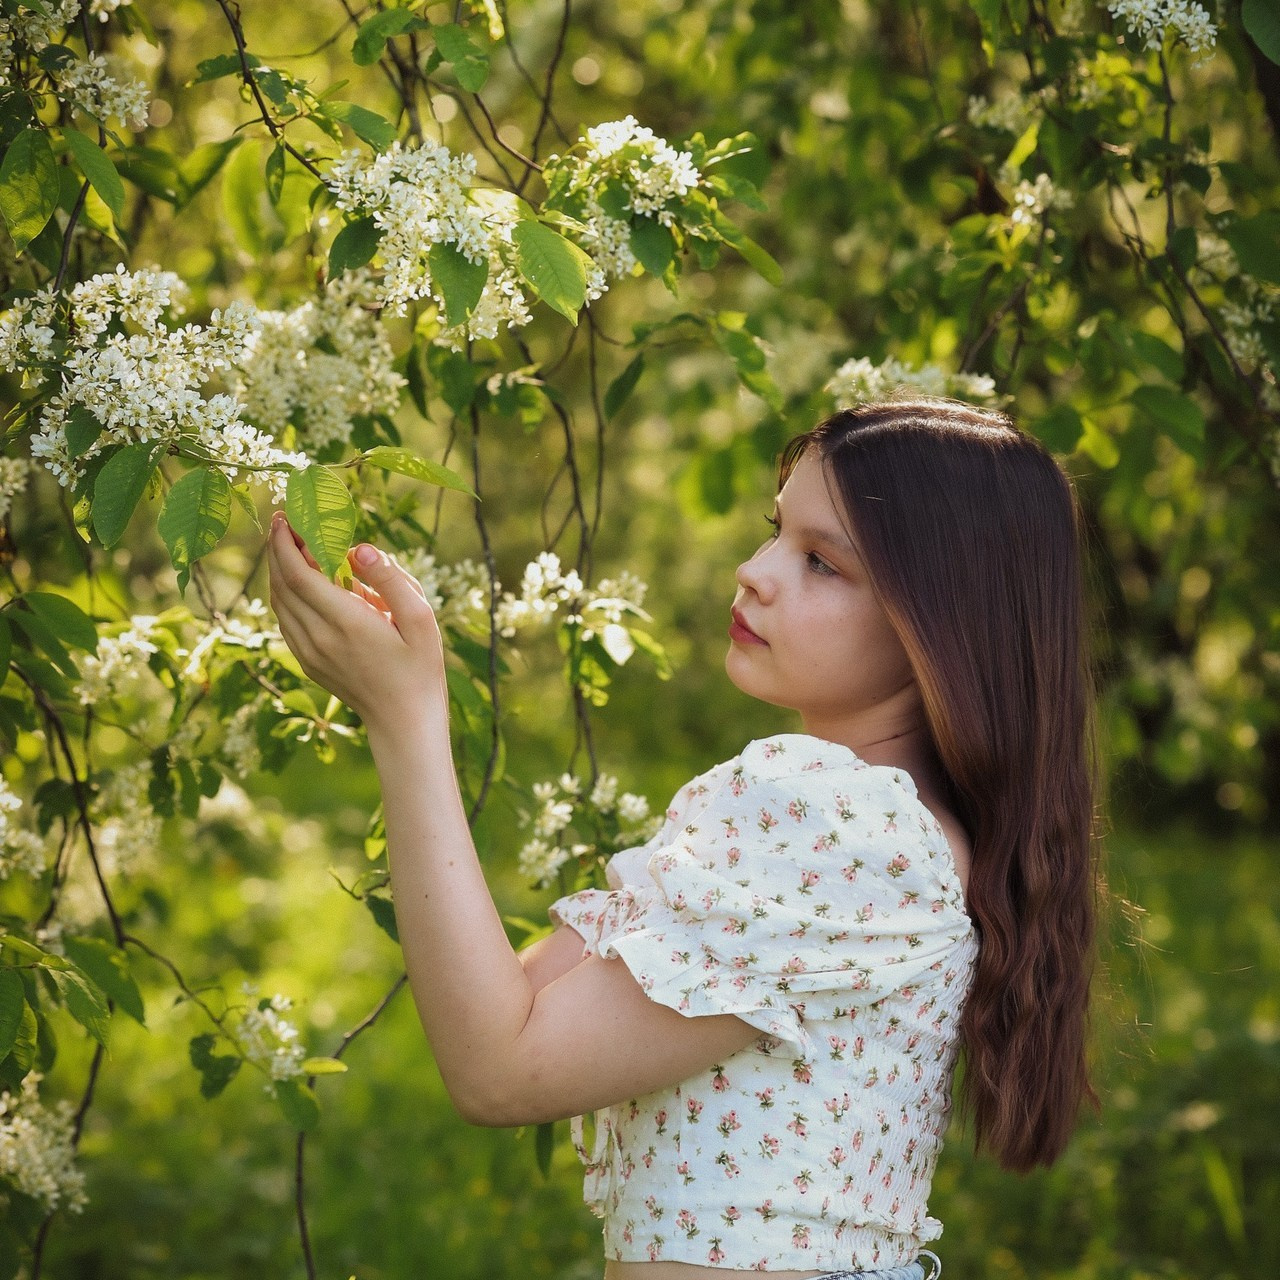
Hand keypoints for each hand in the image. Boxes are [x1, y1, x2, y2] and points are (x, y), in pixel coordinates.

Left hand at [266, 511, 445, 732]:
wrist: (404, 720)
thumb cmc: (419, 667)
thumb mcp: (420, 618)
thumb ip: (390, 579)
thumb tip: (358, 548)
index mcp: (346, 623)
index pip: (299, 574)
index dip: (285, 543)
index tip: (286, 518)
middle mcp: (319, 638)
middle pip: (281, 585)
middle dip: (278, 550)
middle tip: (285, 523)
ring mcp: (310, 653)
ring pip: (279, 603)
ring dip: (279, 571)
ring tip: (292, 547)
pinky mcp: (309, 663)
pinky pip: (287, 621)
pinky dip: (286, 595)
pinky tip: (301, 582)